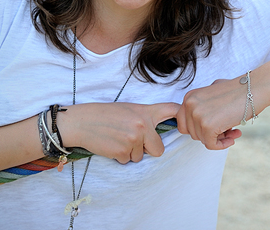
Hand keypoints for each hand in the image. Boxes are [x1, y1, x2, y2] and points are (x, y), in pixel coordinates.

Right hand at [58, 102, 179, 163]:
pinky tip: (111, 144)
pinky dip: (120, 156)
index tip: (187, 122)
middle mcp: (143, 125)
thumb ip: (146, 118)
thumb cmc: (105, 114)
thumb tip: (160, 130)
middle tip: (132, 140)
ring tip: (118, 138)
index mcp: (146, 111)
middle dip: (148, 149)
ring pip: (141, 157)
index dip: (182, 116)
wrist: (82, 121)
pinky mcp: (123, 152)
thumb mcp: (129, 109)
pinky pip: (128, 160)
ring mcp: (134, 139)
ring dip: (130, 152)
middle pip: (159, 149)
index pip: (172, 110)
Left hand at [176, 77, 245, 149]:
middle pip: (192, 133)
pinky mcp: (207, 126)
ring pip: (202, 139)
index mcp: (189, 97)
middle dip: (208, 133)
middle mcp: (190, 105)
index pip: (183, 122)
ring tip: (233, 130)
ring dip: (218, 138)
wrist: (253, 89)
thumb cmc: (237, 91)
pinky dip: (222, 144)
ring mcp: (197, 115)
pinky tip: (234, 135)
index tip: (212, 127)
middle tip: (226, 129)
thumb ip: (202, 105)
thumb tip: (200, 122)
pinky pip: (210, 144)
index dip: (197, 128)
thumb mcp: (212, 94)